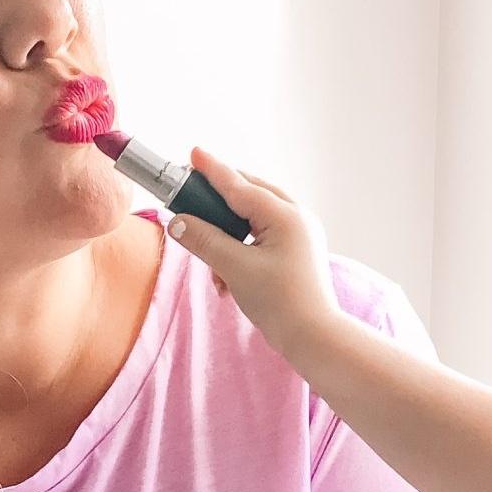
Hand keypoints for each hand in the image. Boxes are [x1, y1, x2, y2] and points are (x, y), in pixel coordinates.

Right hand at [168, 148, 344, 362]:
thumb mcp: (235, 268)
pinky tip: (228, 280)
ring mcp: (299, 233)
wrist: (314, 337)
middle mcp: (296, 217)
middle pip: (248, 195)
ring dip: (227, 236)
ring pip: (252, 218)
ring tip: (214, 266)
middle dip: (217, 202)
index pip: (239, 185)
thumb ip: (204, 240)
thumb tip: (177, 222)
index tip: (193, 153)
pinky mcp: (296, 250)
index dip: (213, 170)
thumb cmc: (280, 302)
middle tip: (190, 200)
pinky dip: (240, 250)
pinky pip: (260, 236)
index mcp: (285, 215)